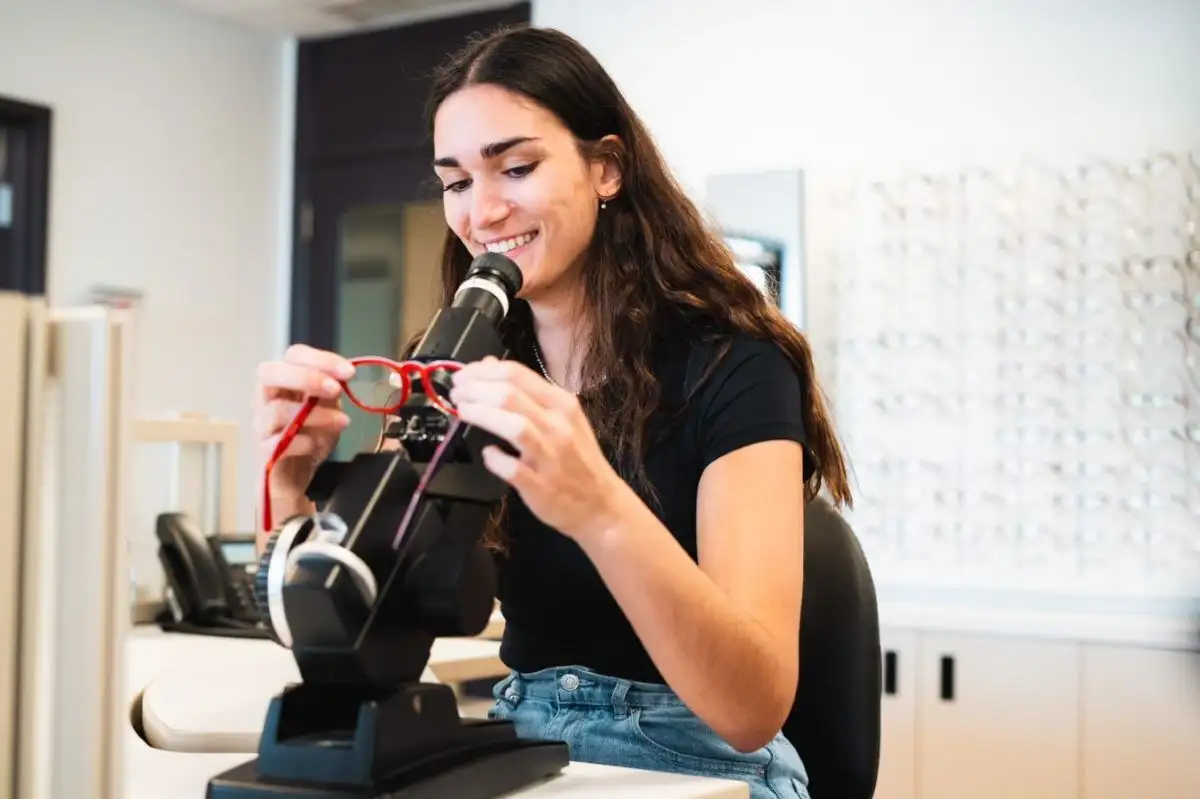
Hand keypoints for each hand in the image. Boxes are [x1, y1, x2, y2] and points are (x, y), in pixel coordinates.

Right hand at [252, 343, 353, 498]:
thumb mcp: (327, 407)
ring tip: (342, 422)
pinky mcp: (263, 450)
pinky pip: (278, 442)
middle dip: (305, 377)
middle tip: (335, 390)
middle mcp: (265, 397)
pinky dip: (302, 441)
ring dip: (315, 415)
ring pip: (278, 410)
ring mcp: (261, 423)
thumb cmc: (311, 433)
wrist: (296, 474)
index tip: (348, 373)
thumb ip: (331, 389)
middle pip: (269, 373)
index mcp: (283, 380)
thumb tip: (343, 374)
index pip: (294, 355)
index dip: (321, 359)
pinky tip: (319, 444)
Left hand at [449, 356, 630, 542]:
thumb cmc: (577, 459)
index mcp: (562, 404)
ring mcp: (550, 456)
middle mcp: (558, 425)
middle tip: (456, 392)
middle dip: (475, 389)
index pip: (517, 374)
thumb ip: (526, 392)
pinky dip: (495, 458)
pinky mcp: (540, 486)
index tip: (462, 375)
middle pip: (509, 395)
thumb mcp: (561, 417)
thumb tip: (488, 366)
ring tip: (462, 410)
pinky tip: (487, 454)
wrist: (601, 505)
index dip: (482, 371)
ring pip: (513, 425)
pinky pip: (512, 468)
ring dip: (481, 414)